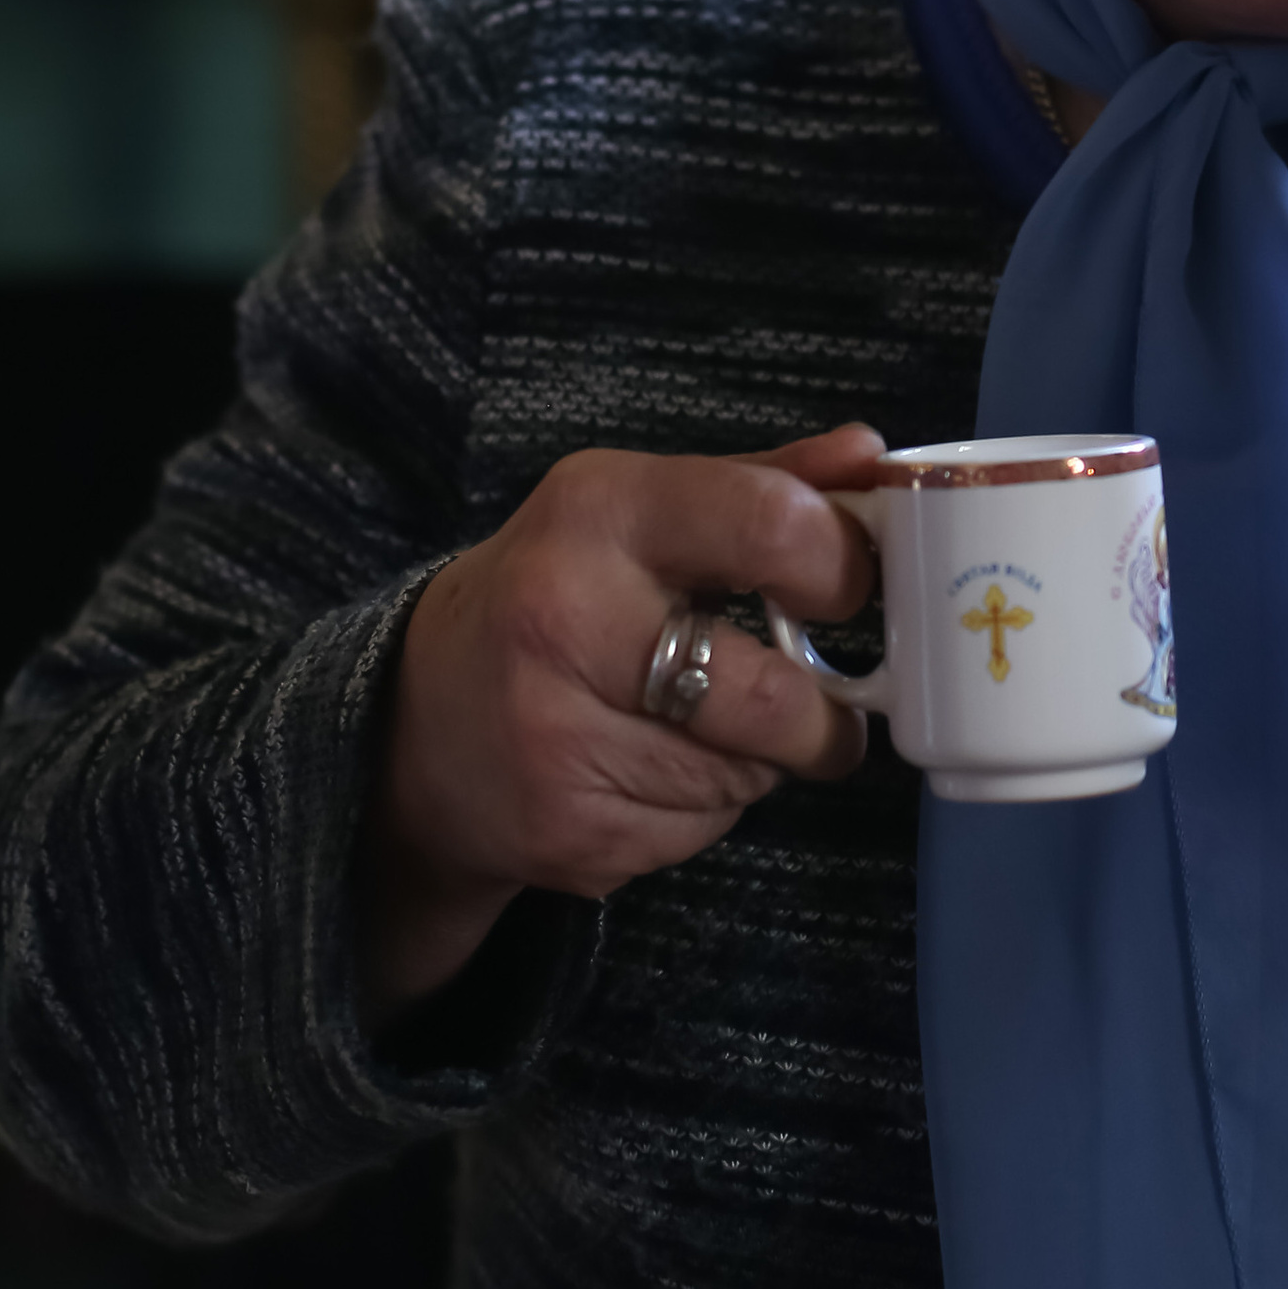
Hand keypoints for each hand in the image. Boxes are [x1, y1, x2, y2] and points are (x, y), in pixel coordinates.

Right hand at [358, 426, 884, 1027]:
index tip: (852, 595)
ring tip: (700, 732)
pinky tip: (647, 774)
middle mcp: (565, 613)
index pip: (772, 525)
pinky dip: (700, 814)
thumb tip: (872, 455)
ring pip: (742, 776)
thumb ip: (761, 484)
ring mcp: (555, 732)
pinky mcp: (562, 828)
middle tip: (818, 709)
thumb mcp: (639, 512)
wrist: (415, 721)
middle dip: (818, 714)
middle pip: (772, 693)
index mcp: (602, 508)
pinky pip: (697, 833)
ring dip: (754, 765)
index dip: (842, 569)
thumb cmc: (557, 595)